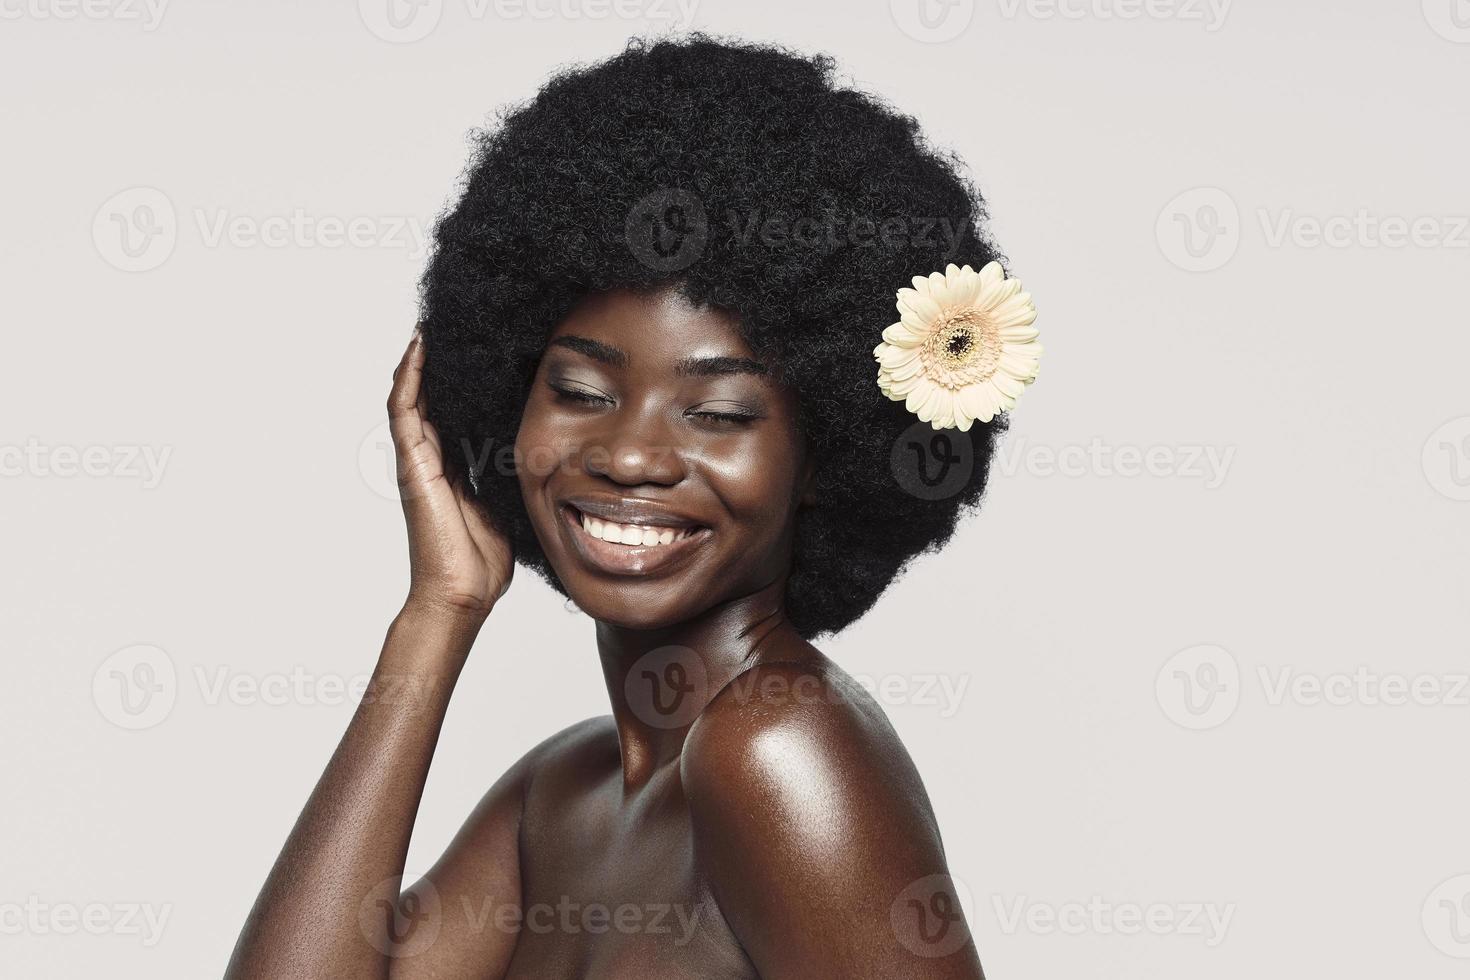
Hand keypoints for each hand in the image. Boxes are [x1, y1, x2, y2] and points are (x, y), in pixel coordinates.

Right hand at [388, 328, 512, 620]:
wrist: (463, 593)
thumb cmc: (483, 560)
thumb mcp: (504, 501)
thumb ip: (507, 473)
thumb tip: (536, 448)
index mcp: (452, 467)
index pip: (451, 412)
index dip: (458, 382)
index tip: (474, 352)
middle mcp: (431, 458)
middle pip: (428, 398)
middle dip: (435, 364)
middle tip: (447, 327)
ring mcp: (417, 460)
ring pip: (410, 396)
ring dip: (417, 360)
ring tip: (429, 326)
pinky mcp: (412, 464)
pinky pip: (404, 410)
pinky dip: (409, 377)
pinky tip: (418, 349)